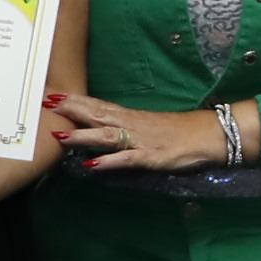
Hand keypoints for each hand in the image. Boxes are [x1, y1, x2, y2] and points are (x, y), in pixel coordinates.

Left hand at [47, 91, 238, 174]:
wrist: (215, 134)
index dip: (76, 101)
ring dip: (82, 135)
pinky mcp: (154, 157)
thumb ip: (130, 130)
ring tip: (60, 134)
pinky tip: (93, 165)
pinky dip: (109, 162)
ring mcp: (142, 141)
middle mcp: (134, 125)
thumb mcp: (153, 128)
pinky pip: (128, 159)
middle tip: (46, 102)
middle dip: (71, 110)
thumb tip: (108, 133)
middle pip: (98, 115)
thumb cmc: (185, 133)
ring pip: (107, 136)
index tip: (53, 94)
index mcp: (133, 118)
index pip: (100, 106)